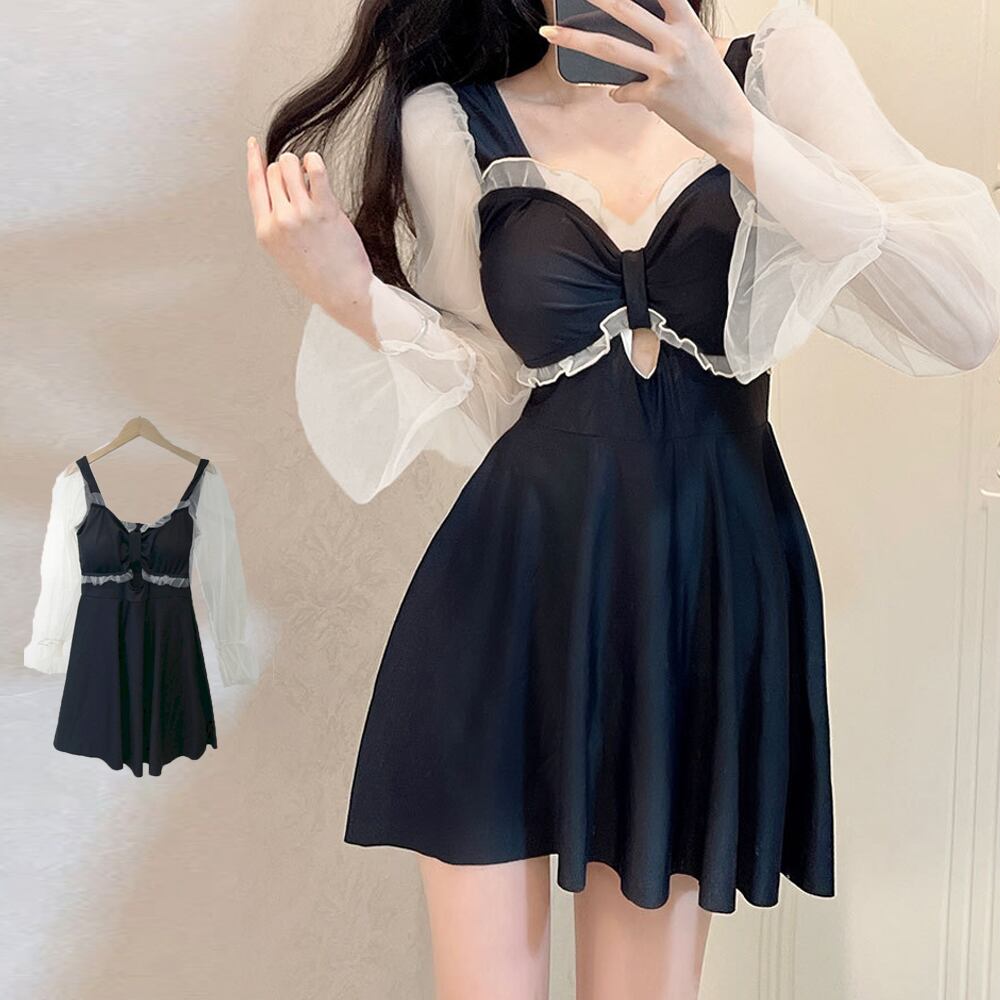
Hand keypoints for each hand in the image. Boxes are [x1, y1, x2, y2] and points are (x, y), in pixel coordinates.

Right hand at [246, 137, 378, 346]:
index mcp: (265, 231)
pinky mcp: (324, 209)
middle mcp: (280, 220)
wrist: (343, 292)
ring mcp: (301, 214)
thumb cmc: (318, 276)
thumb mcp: (283, 253)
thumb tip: (279, 189)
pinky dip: (314, 161)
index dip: (253, 159)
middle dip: (286, 169)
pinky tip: (317, 168)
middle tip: (300, 181)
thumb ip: (276, 223)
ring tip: (310, 176)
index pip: (254, 184)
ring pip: (290, 165)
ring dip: (300, 163)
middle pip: (274, 171)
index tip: (254, 145)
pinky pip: (315, 169)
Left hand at [538, 0, 753, 170]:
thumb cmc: (714, 86)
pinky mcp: (656, 97)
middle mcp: (676, 42)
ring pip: (610, 49)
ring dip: (575, 39)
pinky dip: (617, 92)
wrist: (731, 125)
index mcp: (689, 24)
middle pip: (625, 10)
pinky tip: (620, 93)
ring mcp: (664, 69)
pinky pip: (622, 91)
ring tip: (551, 33)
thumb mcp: (701, 48)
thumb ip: (672, 33)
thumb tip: (636, 30)